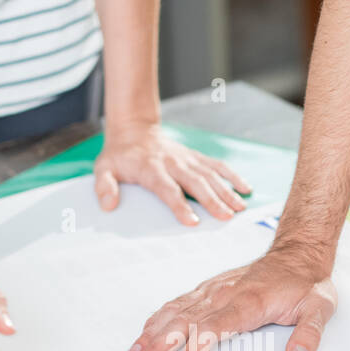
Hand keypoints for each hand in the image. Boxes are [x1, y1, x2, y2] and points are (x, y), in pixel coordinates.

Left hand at [95, 121, 250, 224]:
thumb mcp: (103, 168)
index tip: (193, 221)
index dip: (180, 205)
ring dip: (227, 191)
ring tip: (240, 208)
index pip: (167, 189)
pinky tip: (246, 189)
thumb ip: (104, 186)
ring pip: (210, 175)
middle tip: (227, 217)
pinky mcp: (196, 157)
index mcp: (151, 168)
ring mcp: (187, 159)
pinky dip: (233, 176)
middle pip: (195, 182)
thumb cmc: (119, 155)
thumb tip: (108, 205)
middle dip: (213, 200)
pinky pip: (218, 165)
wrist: (134, 129)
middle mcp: (173, 163)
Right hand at [124, 248, 336, 350]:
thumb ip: (309, 334)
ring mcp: (213, 291)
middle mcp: (224, 295)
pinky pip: (177, 303)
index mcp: (248, 302)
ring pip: (175, 313)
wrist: (298, 253)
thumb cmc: (306, 283)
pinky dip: (158, 319)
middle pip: (184, 323)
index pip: (212, 329)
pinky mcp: (208, 289)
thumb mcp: (320, 308)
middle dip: (158, 347)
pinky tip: (145, 333)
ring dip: (151, 335)